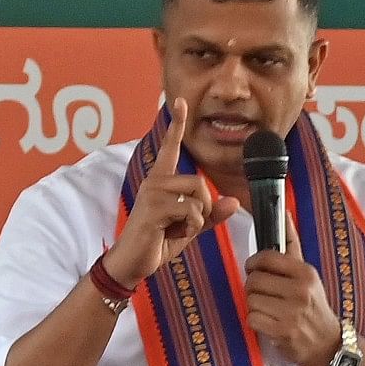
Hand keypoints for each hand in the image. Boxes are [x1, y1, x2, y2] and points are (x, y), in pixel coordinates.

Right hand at [105, 99, 216, 284]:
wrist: (131, 264)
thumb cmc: (157, 243)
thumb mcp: (188, 228)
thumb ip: (210, 215)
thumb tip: (233, 202)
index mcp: (161, 181)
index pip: (171, 147)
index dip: (177, 124)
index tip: (179, 101)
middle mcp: (155, 181)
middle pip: (199, 182)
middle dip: (203, 208)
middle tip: (186, 225)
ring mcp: (152, 193)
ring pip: (197, 197)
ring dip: (196, 220)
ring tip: (176, 230)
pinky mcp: (153, 208)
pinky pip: (190, 211)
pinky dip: (189, 227)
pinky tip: (172, 235)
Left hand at [243, 248, 344, 365]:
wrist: (326, 343)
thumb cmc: (313, 305)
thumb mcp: (308, 275)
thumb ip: (292, 246)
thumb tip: (284, 214)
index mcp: (305, 272)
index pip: (267, 257)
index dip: (254, 263)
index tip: (254, 269)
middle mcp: (299, 290)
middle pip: (254, 279)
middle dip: (252, 287)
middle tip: (262, 293)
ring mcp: (291, 312)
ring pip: (251, 300)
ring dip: (254, 306)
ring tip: (267, 309)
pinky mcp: (282, 331)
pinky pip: (252, 319)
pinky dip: (255, 322)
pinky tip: (268, 323)